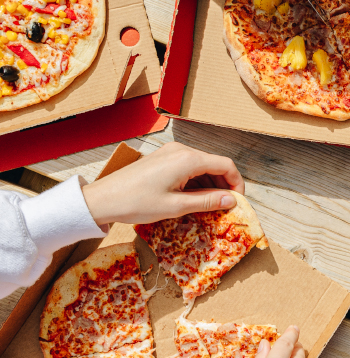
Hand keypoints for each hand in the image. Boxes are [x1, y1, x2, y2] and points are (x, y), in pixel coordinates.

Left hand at [81, 142, 244, 226]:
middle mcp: (181, 150)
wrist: (103, 199)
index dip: (237, 183)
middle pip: (215, 164)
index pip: (226, 165)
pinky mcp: (163, 158)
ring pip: (203, 166)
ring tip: (209, 206)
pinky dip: (197, 181)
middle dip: (224, 185)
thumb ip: (208, 201)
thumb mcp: (177, 206)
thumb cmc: (137, 203)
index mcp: (188, 159)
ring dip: (210, 184)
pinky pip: (189, 167)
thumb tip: (232, 200)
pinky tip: (193, 198)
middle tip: (226, 207)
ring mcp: (171, 153)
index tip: (238, 201)